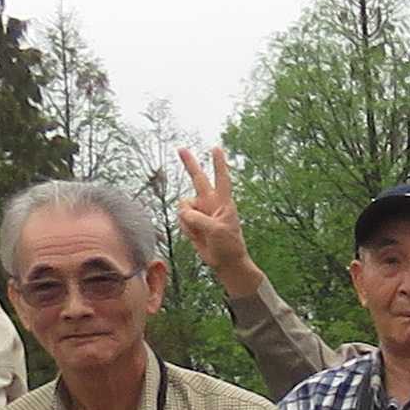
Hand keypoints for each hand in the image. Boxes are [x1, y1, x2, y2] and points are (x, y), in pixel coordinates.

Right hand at [172, 143, 259, 295]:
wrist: (226, 262)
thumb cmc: (228, 245)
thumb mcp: (215, 230)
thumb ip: (198, 217)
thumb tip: (183, 211)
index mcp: (223, 202)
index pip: (221, 178)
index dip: (218, 163)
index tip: (216, 148)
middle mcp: (210, 203)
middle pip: (198, 178)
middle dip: (189, 163)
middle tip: (180, 148)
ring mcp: (200, 212)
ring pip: (183, 206)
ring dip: (188, 219)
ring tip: (201, 232)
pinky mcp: (192, 222)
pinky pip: (181, 220)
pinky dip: (186, 228)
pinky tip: (196, 236)